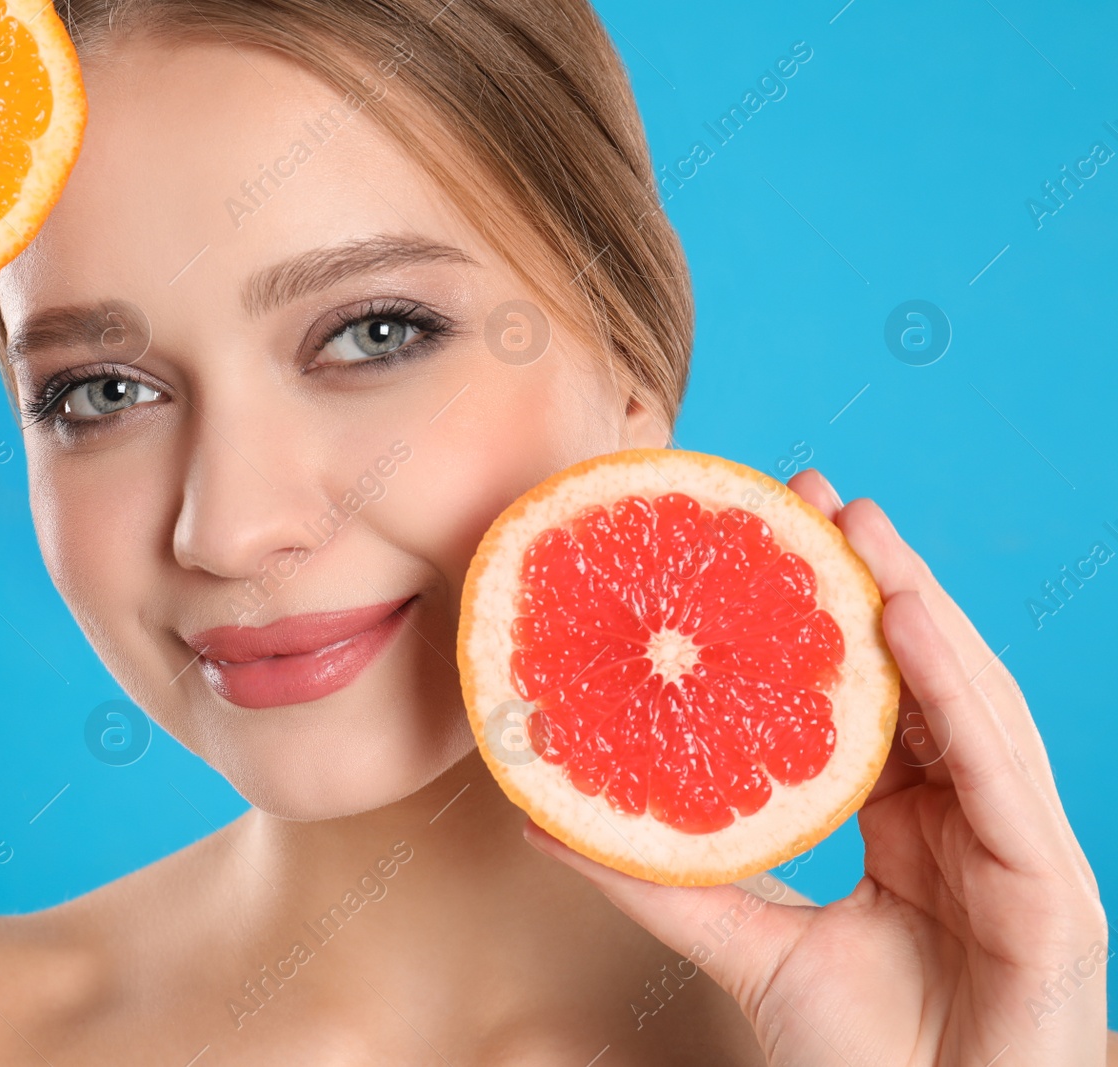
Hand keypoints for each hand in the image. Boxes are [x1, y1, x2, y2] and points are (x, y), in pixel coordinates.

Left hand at [524, 469, 1109, 1064]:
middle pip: (919, 677)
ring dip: (914, 603)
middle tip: (810, 491)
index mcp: (905, 824)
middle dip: (872, 579)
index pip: (865, 699)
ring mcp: (1014, 844)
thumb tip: (542, 818)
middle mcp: (963, 817)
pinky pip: (1000, 768)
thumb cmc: (863, 1062)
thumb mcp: (743, 947)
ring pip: (967, 701)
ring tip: (856, 523)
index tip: (765, 537)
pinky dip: (954, 686)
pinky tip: (909, 616)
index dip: (821, 618)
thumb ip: (656, 879)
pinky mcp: (1050, 883)